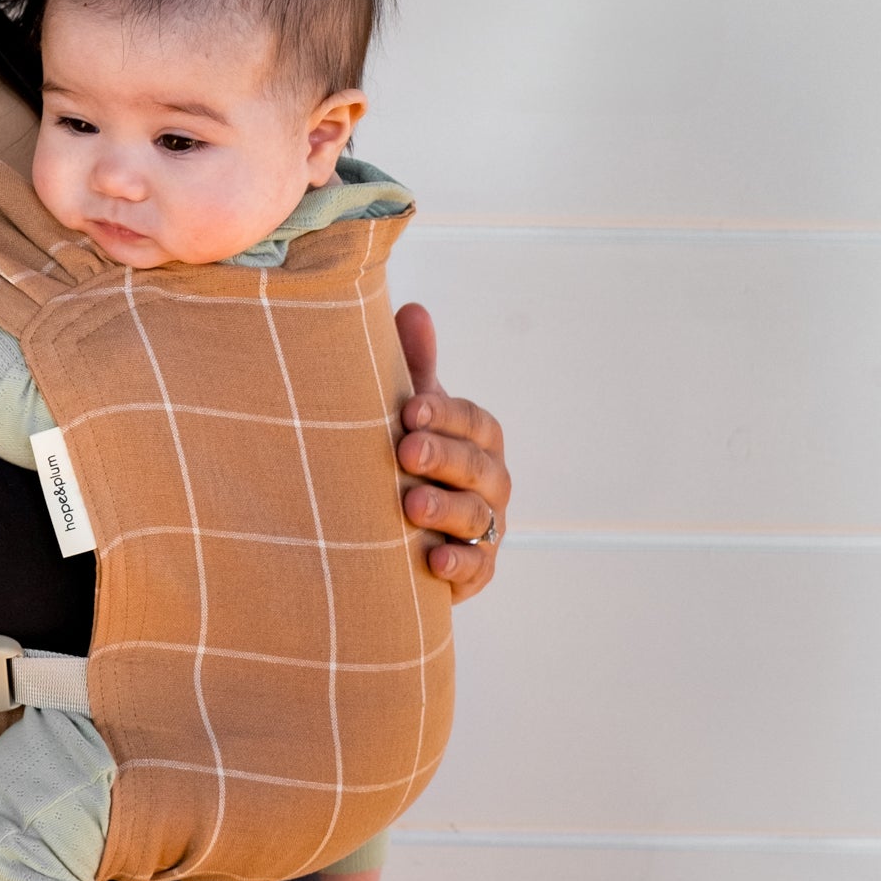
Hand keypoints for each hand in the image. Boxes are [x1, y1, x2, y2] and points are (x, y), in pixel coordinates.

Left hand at [394, 302, 509, 602]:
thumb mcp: (408, 416)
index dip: (446, 414)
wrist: (389, 533)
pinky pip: (477, 569)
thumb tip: (412, 309)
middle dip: (444, 457)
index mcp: (477, 440)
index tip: (409, 409)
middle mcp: (490, 482)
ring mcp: (486, 528)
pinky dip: (459, 564)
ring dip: (446, 509)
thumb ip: (413, 368)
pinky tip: (433, 559)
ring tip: (410, 505)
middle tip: (405, 451)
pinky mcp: (475, 571)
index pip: (474, 422)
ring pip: (478, 516)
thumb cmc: (404, 460)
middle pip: (479, 467)